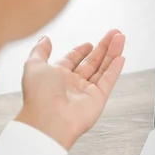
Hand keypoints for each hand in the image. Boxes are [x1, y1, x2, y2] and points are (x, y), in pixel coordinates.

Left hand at [15, 30, 125, 149]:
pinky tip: (121, 57)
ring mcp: (87, 91)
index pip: (73, 60)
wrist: (49, 120)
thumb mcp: (33, 65)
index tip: (90, 43)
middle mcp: (73, 84)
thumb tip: (44, 39)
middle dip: (103, 47)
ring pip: (103, 68)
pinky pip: (109, 80)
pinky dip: (115, 69)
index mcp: (57, 76)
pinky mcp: (98, 98)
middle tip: (114, 34)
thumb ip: (40, 51)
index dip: (81, 51)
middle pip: (92, 61)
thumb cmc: (38, 95)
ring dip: (112, 52)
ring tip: (121, 37)